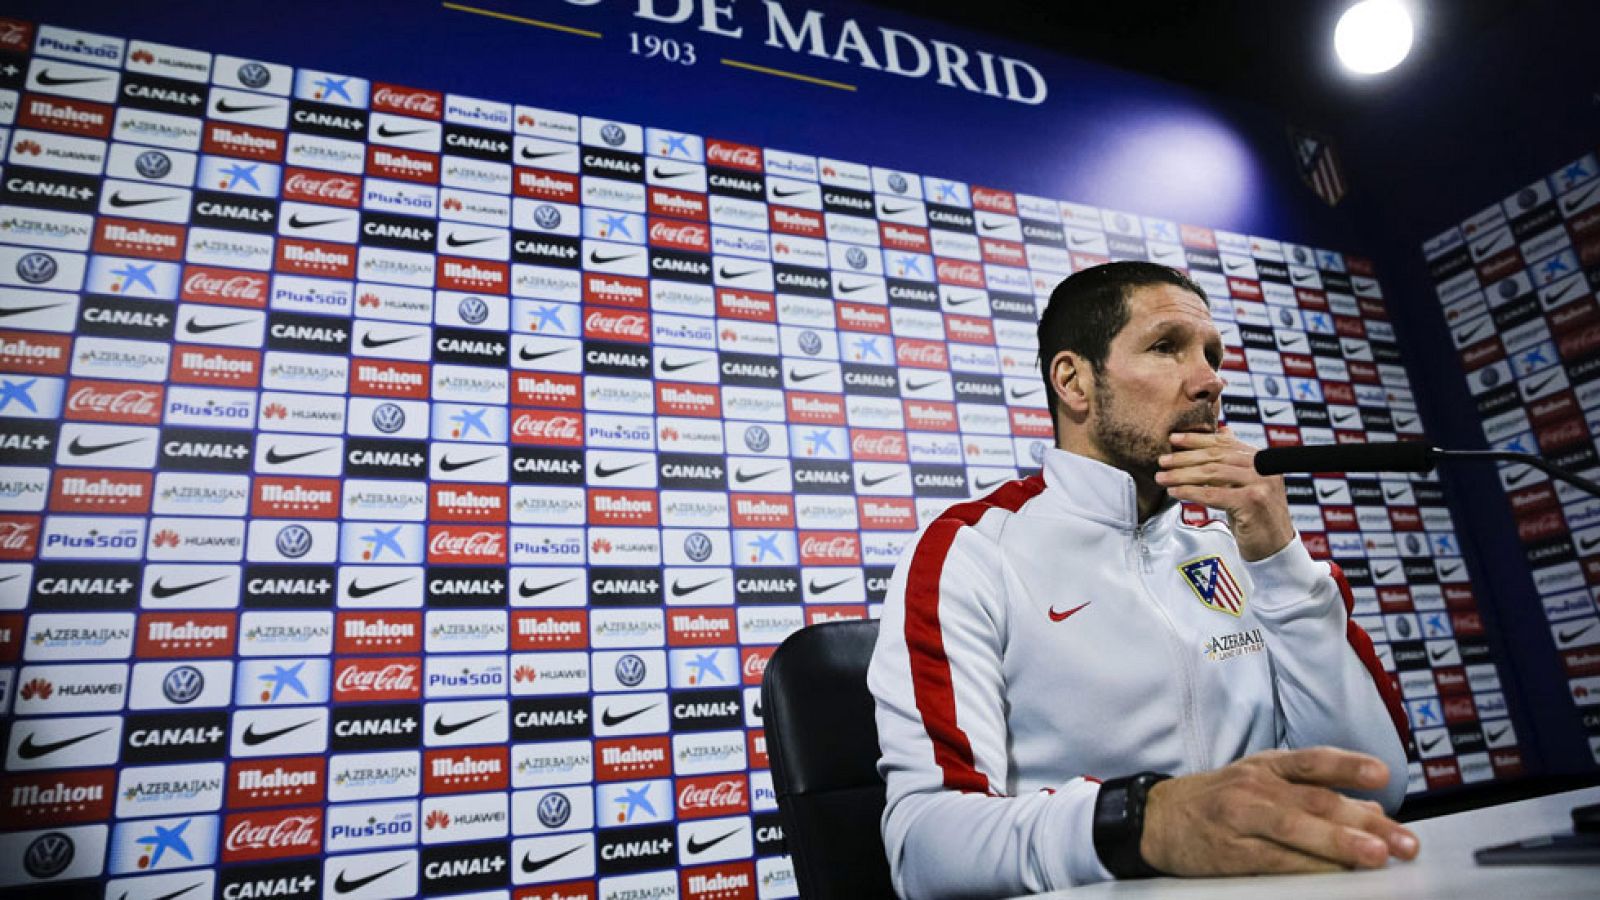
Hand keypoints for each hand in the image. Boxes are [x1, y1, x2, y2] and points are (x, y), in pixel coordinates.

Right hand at [1139, 747, 1419, 875]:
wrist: (1155, 819)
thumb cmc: (1216, 801)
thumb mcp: (1260, 782)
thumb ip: (1312, 793)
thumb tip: (1372, 810)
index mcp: (1266, 767)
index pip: (1312, 761)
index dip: (1348, 766)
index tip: (1383, 773)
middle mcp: (1255, 787)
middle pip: (1315, 800)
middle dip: (1365, 821)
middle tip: (1403, 841)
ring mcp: (1241, 819)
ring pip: (1296, 828)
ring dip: (1340, 842)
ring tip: (1376, 855)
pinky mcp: (1230, 852)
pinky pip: (1275, 860)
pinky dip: (1307, 867)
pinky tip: (1334, 875)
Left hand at [1155, 426, 1294, 560]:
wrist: (1274, 547)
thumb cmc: (1256, 517)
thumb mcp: (1247, 483)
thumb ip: (1236, 459)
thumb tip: (1223, 429)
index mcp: (1261, 459)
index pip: (1225, 442)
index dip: (1197, 439)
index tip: (1173, 439)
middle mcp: (1264, 467)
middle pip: (1216, 456)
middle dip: (1185, 458)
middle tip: (1162, 461)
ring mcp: (1260, 484)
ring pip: (1212, 474)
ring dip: (1182, 475)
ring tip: (1162, 477)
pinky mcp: (1252, 503)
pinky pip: (1213, 494)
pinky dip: (1190, 492)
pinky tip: (1175, 492)